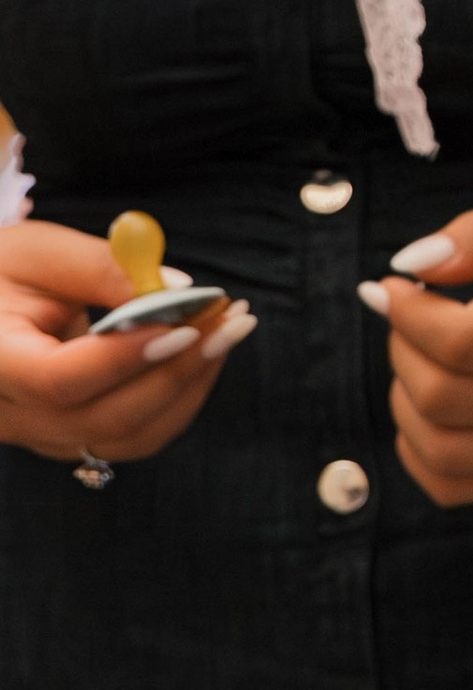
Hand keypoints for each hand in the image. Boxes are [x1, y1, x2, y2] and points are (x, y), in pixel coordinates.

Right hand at [0, 220, 253, 465]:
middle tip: (232, 317)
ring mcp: (42, 436)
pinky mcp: (71, 438)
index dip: (126, 357)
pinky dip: (179, 396)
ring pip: (130, 436)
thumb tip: (178, 289)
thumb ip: (102, 267)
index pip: (58, 381)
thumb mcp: (39, 251)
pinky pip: (136, 434)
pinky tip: (204, 350)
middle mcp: (11, 416)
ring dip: (191, 384)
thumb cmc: (4, 271)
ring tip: (230, 327)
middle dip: (180, 368)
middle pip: (104, 418)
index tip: (186, 322)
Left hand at [372, 204, 472, 505]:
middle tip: (415, 312)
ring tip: (423, 357)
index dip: (405, 312)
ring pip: (436, 449)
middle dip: (402, 347)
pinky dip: (417, 449)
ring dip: (404, 399)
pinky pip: (450, 486)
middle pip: (439, 396)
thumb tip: (408, 265)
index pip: (458, 342)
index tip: (395, 283)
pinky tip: (431, 404)